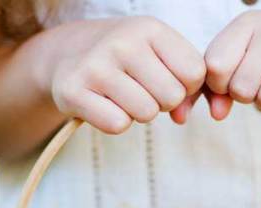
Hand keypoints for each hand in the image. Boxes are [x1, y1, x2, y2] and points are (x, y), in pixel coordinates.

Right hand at [46, 17, 205, 133]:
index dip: (185, 86)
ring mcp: (96, 66)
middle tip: (140, 90)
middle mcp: (122, 42)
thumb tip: (182, 117)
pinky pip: (117, 124)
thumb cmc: (124, 60)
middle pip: (172, 96)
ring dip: (137, 113)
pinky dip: (113, 122)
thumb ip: (185, 82)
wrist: (66, 55)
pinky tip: (102, 104)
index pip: (195, 72)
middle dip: (161, 102)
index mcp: (149, 28)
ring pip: (146, 113)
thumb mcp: (157, 53)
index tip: (165, 80)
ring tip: (121, 96)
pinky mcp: (73, 91)